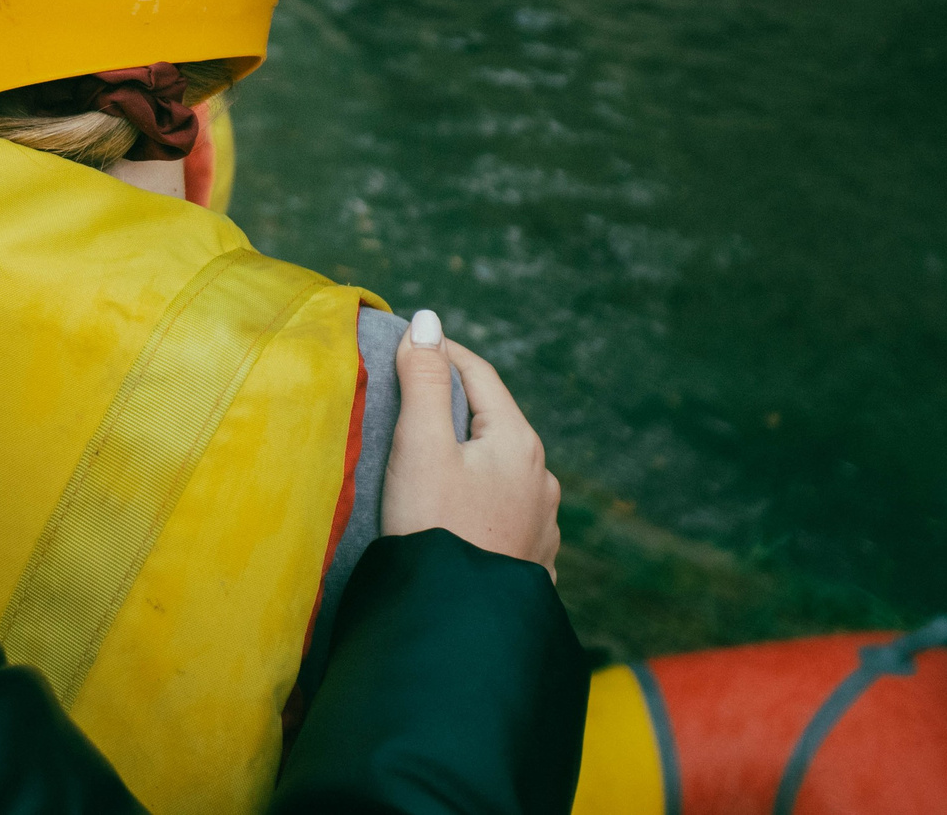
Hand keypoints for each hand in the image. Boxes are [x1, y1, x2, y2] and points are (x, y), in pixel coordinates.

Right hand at [381, 310, 560, 577]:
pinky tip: (457, 509)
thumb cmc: (433, 529)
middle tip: (407, 398)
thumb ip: (423, 379)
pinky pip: (504, 509)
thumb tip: (429, 321)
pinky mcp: (531, 559)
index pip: (479, 374)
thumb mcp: (420, 445)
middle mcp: (542, 479)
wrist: (457, 624)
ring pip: (501, 468)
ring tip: (428, 459)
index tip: (404, 344)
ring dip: (469, 454)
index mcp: (519, 442)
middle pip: (493, 420)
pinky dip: (479, 495)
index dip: (440, 352)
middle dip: (453, 404)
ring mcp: (542, 523)